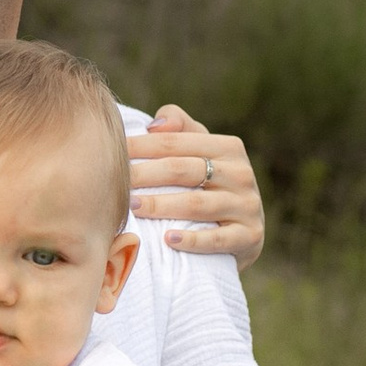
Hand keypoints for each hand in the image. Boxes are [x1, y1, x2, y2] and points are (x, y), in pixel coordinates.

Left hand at [129, 108, 264, 263]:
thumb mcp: (200, 152)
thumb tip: (155, 126)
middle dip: (146, 175)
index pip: (177, 142)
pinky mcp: (250, 237)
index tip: (115, 151)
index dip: (142, 146)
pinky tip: (167, 238)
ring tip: (132, 207)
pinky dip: (192, 240)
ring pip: (197, 204)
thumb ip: (179, 128)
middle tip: (117, 182)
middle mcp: (241, 174)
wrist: (243, 231)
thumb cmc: (210, 184)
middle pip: (184, 170)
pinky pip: (217, 239)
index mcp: (229, 147)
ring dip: (161, 205)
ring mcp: (248, 206)